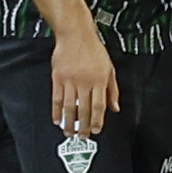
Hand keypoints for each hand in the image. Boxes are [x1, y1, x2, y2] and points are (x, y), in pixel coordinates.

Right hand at [51, 23, 118, 137]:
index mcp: (100, 81)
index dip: (97, 121)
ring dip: (69, 122)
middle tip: (82, 137)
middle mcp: (85, 82)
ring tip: (69, 133)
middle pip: (84, 109)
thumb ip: (113, 90)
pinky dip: (56, 111)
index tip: (96, 131)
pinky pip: (57, 98)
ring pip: (69, 107)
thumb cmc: (94, 51)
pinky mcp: (57, 78)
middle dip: (83, 126)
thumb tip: (115, 108)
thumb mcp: (109, 69)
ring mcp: (70, 80)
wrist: (76, 35)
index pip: (99, 106)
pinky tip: (57, 120)